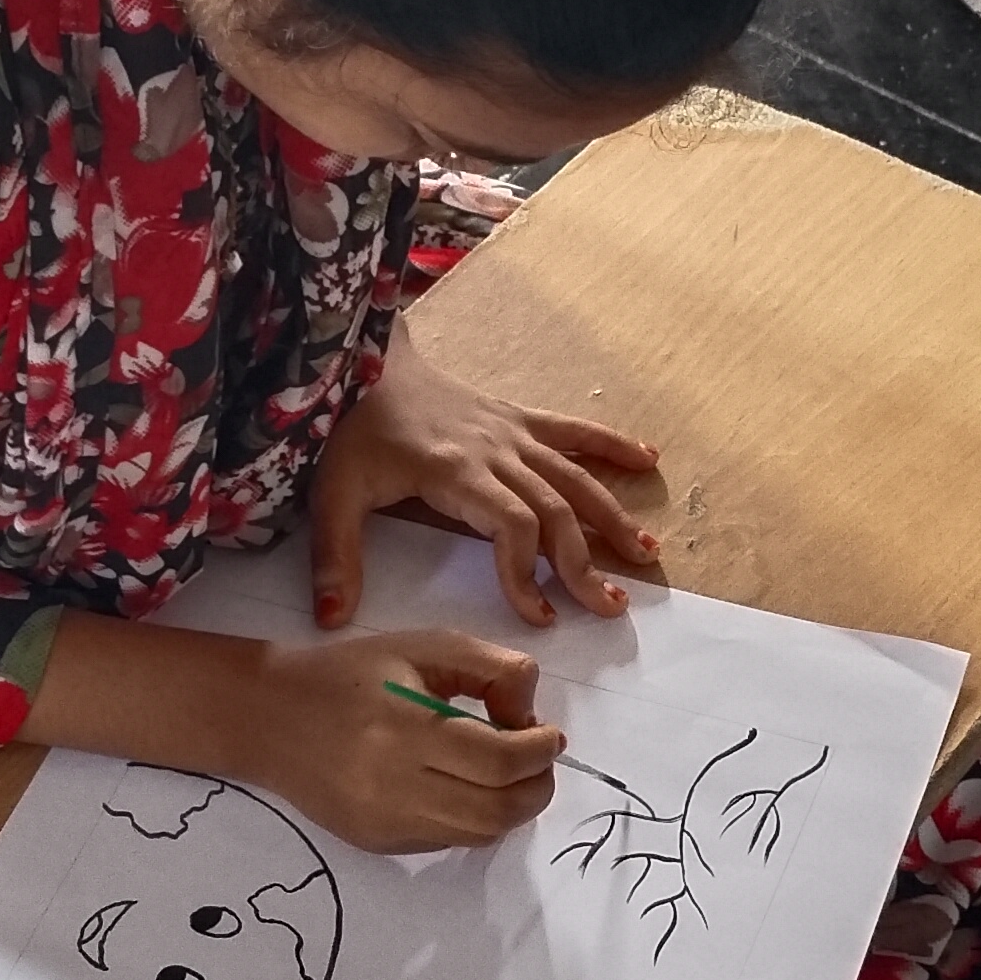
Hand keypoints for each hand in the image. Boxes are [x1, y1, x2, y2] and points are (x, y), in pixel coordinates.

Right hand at [247, 628, 564, 852]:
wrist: (268, 718)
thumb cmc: (350, 674)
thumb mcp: (423, 646)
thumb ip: (491, 668)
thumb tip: (530, 716)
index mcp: (404, 729)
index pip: (501, 762)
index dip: (541, 750)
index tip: (547, 731)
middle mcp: (394, 787)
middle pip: (499, 810)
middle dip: (537, 785)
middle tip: (537, 757)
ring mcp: (385, 824)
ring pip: (480, 834)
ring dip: (511, 806)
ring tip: (505, 771)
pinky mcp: (379, 844)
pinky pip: (449, 841)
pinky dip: (474, 818)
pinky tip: (463, 785)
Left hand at [309, 337, 659, 627]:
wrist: (362, 359)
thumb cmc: (349, 429)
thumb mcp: (333, 493)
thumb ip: (336, 557)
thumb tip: (331, 620)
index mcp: (455, 471)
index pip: (511, 526)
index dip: (528, 574)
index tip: (537, 616)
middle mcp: (494, 450)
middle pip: (554, 509)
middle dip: (584, 562)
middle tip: (609, 606)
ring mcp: (510, 432)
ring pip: (574, 476)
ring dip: (613, 515)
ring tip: (646, 554)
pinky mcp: (515, 417)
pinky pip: (572, 430)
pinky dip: (612, 444)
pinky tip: (650, 459)